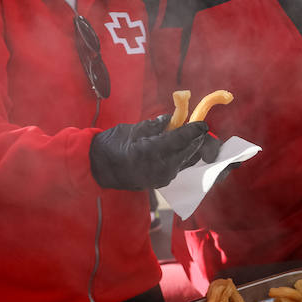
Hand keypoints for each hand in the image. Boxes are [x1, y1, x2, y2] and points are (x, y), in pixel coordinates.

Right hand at [90, 115, 211, 189]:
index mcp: (150, 150)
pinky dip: (184, 157)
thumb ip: (153, 125)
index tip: (202, 124)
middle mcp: (160, 166)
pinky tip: (183, 149)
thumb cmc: (111, 145)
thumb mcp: (131, 130)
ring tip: (194, 138)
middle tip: (201, 129)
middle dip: (198, 140)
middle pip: (189, 151)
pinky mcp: (161, 182)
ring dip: (192, 149)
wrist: (99, 169)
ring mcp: (162, 176)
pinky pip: (179, 167)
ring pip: (186, 161)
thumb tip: (170, 119)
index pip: (180, 139)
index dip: (194, 130)